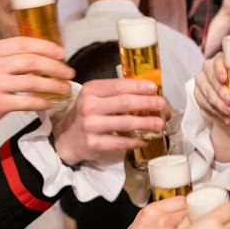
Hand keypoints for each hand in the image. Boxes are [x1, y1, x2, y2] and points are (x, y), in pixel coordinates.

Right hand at [0, 37, 72, 138]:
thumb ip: (4, 56)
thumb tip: (36, 54)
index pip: (23, 43)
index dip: (46, 47)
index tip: (61, 53)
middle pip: (32, 60)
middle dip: (55, 66)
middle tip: (69, 72)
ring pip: (33, 81)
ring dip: (54, 85)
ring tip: (65, 88)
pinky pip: (27, 102)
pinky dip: (42, 102)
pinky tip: (50, 103)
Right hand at [53, 78, 168, 165]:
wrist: (67, 137)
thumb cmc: (87, 114)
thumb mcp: (95, 98)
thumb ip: (115, 93)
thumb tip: (147, 92)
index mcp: (91, 90)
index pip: (118, 86)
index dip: (138, 86)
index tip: (154, 87)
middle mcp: (89, 106)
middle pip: (124, 103)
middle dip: (147, 103)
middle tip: (162, 105)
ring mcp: (91, 125)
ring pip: (125, 123)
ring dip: (146, 123)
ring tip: (160, 123)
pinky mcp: (94, 143)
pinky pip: (120, 142)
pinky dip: (135, 141)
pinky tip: (145, 139)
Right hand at [194, 53, 229, 124]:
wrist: (226, 96)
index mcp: (221, 61)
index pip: (217, 61)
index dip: (219, 69)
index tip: (224, 79)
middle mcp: (208, 69)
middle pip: (211, 78)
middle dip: (220, 91)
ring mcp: (201, 81)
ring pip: (206, 92)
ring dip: (217, 104)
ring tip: (228, 113)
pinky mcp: (197, 94)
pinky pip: (203, 103)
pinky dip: (214, 112)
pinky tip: (224, 118)